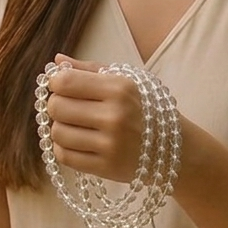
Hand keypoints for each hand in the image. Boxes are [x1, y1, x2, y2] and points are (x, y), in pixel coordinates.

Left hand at [46, 54, 145, 182]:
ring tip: (74, 126)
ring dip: (60, 129)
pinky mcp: (105, 167)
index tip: (61, 87)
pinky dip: (63, 148)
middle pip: (56, 107)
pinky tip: (77, 142)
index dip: (55, 83)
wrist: (172, 148)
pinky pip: (64, 156)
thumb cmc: (143, 108)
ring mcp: (110, 144)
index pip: (65, 82)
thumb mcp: (124, 81)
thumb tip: (56, 60)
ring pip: (57, 133)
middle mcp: (114, 116)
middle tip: (68, 108)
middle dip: (56, 106)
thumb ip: (88, 69)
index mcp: (119, 88)